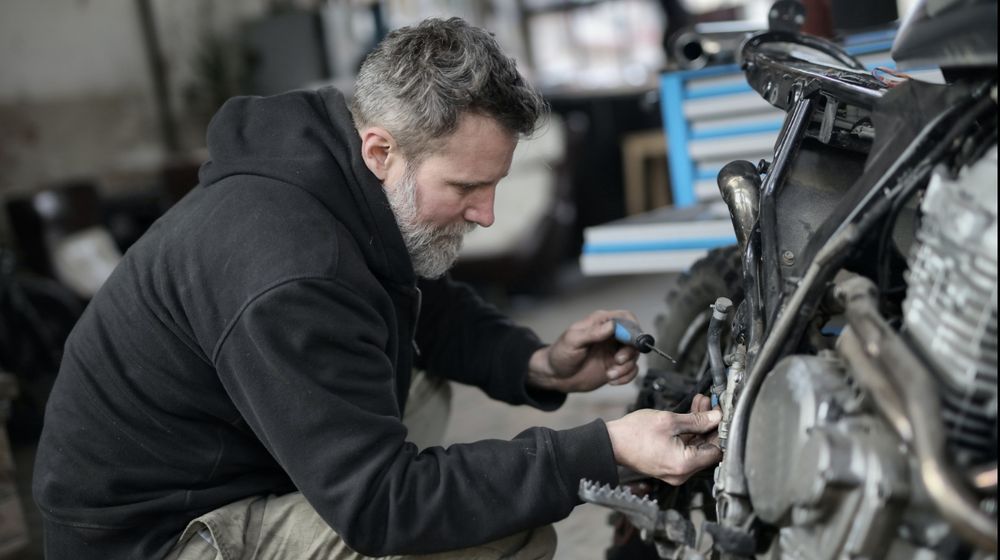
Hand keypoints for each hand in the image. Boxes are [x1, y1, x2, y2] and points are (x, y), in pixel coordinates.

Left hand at [527, 310, 640, 392]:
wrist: (555, 376)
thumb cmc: (560, 354)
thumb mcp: (573, 341)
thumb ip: (593, 333)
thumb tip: (612, 326)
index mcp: (601, 323)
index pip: (626, 318)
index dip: (632, 329)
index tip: (628, 342)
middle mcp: (610, 335)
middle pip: (634, 338)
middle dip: (630, 351)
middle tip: (618, 361)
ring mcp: (614, 351)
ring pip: (634, 356)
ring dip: (626, 367)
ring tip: (610, 374)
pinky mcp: (615, 366)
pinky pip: (631, 370)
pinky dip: (626, 377)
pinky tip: (612, 380)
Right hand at [605, 405, 721, 484]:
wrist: (611, 443)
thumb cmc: (633, 434)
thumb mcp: (669, 421)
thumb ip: (696, 420)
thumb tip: (715, 417)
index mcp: (684, 464)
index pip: (716, 451)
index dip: (720, 431)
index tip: (721, 414)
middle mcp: (682, 472)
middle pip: (707, 448)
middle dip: (709, 425)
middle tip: (710, 404)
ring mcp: (675, 470)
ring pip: (696, 447)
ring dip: (699, 426)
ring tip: (700, 403)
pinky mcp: (669, 465)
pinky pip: (685, 449)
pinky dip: (689, 433)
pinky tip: (689, 415)